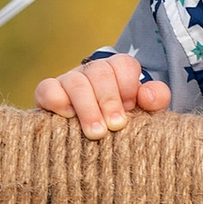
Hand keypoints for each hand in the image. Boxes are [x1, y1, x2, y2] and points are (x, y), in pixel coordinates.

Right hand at [33, 50, 171, 138]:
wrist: (94, 139)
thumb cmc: (123, 121)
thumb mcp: (145, 111)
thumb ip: (156, 98)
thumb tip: (145, 96)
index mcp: (117, 71)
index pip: (123, 64)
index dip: (128, 85)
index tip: (130, 107)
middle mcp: (92, 72)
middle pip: (100, 72)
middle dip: (109, 100)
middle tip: (116, 125)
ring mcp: (68, 81)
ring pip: (75, 81)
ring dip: (87, 107)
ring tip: (97, 133)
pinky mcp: (48, 95)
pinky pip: (47, 88)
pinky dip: (57, 100)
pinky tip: (68, 116)